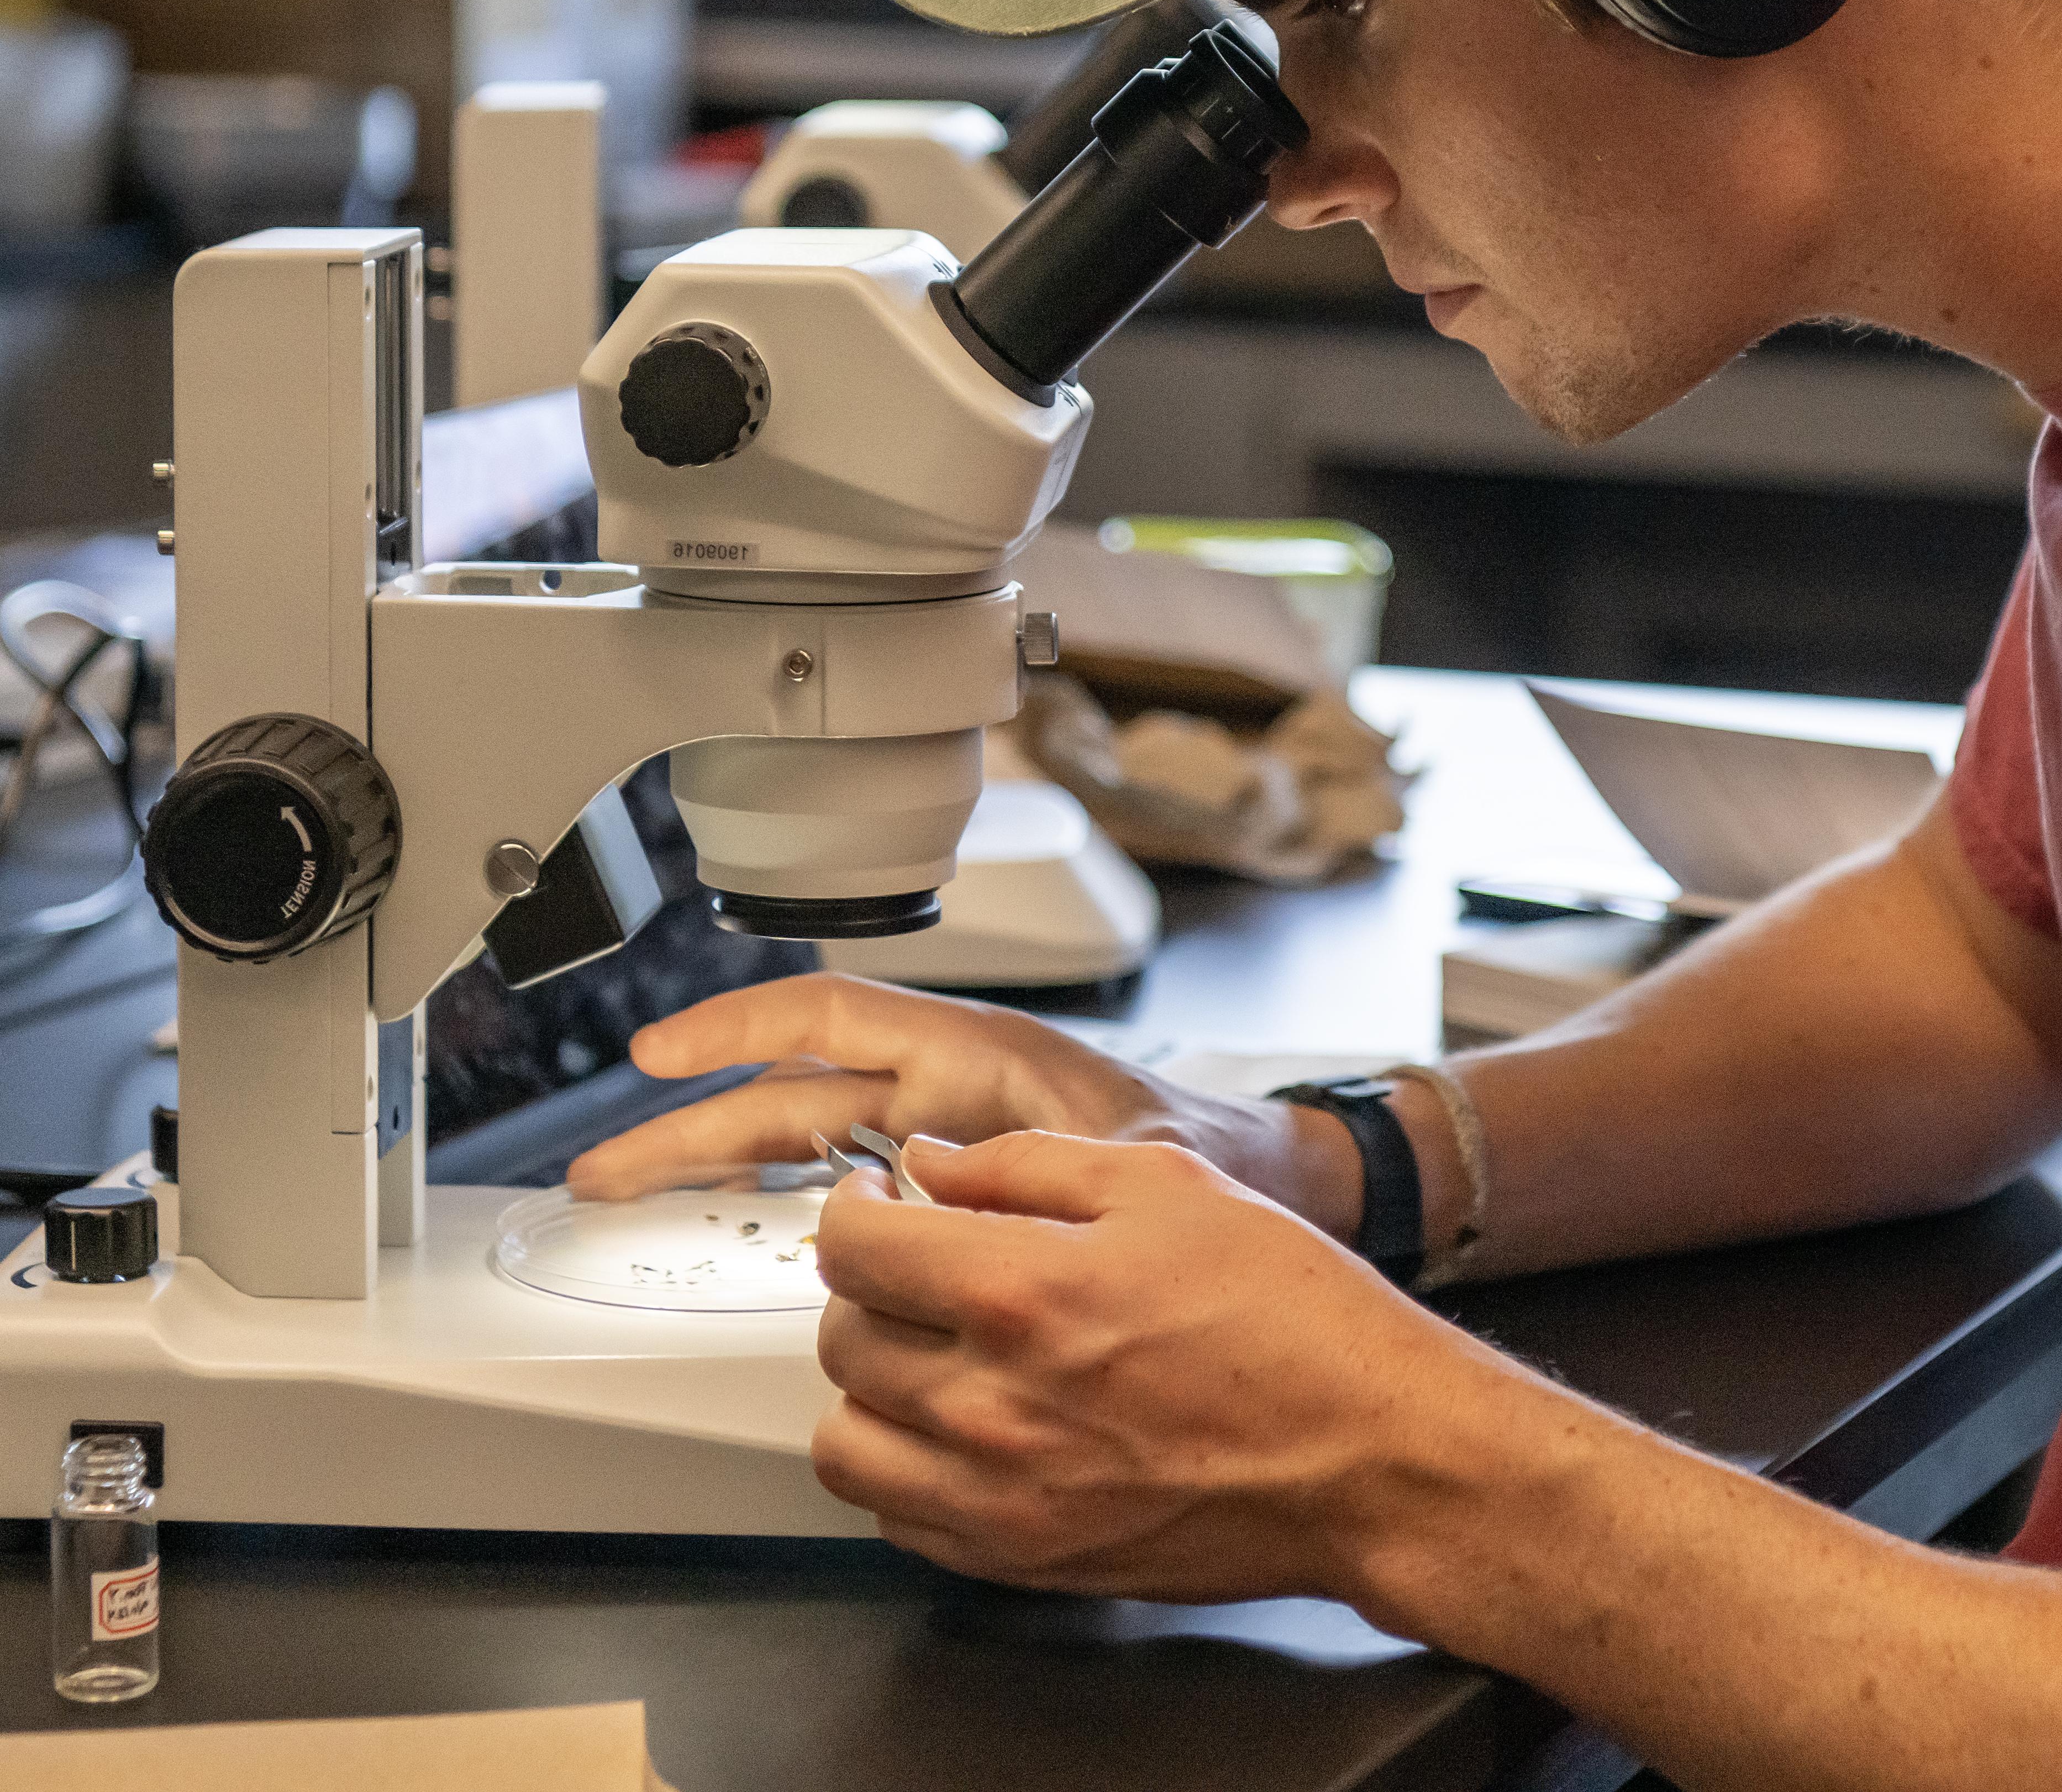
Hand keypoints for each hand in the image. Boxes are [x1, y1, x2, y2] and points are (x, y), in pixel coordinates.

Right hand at [562, 976, 1333, 1225]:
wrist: (1273, 1187)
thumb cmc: (1216, 1159)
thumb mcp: (1123, 1156)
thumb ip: (1027, 1164)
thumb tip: (933, 1188)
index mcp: (981, 1060)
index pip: (832, 1020)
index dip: (738, 1028)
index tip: (662, 1052)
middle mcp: (953, 1092)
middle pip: (794, 1094)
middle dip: (694, 1123)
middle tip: (604, 1164)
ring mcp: (948, 1137)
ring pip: (809, 1139)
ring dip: (722, 1159)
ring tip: (636, 1187)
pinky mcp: (958, 1184)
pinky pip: (849, 1178)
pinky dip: (785, 1194)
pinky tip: (736, 1226)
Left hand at [806, 1130, 1550, 1606]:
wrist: (1365, 1453)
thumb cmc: (1292, 1317)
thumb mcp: (1170, 1184)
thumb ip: (1031, 1164)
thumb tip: (937, 1162)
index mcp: (1025, 1291)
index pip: (858, 1247)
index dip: (856, 1205)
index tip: (879, 1197)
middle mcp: (992, 1404)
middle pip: (842, 1339)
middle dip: (868, 1284)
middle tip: (916, 1262)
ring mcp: (1000, 1497)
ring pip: (848, 1443)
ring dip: (871, 1384)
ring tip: (926, 1349)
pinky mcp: (1022, 1561)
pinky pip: (899, 1519)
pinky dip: (906, 1468)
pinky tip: (960, 1426)